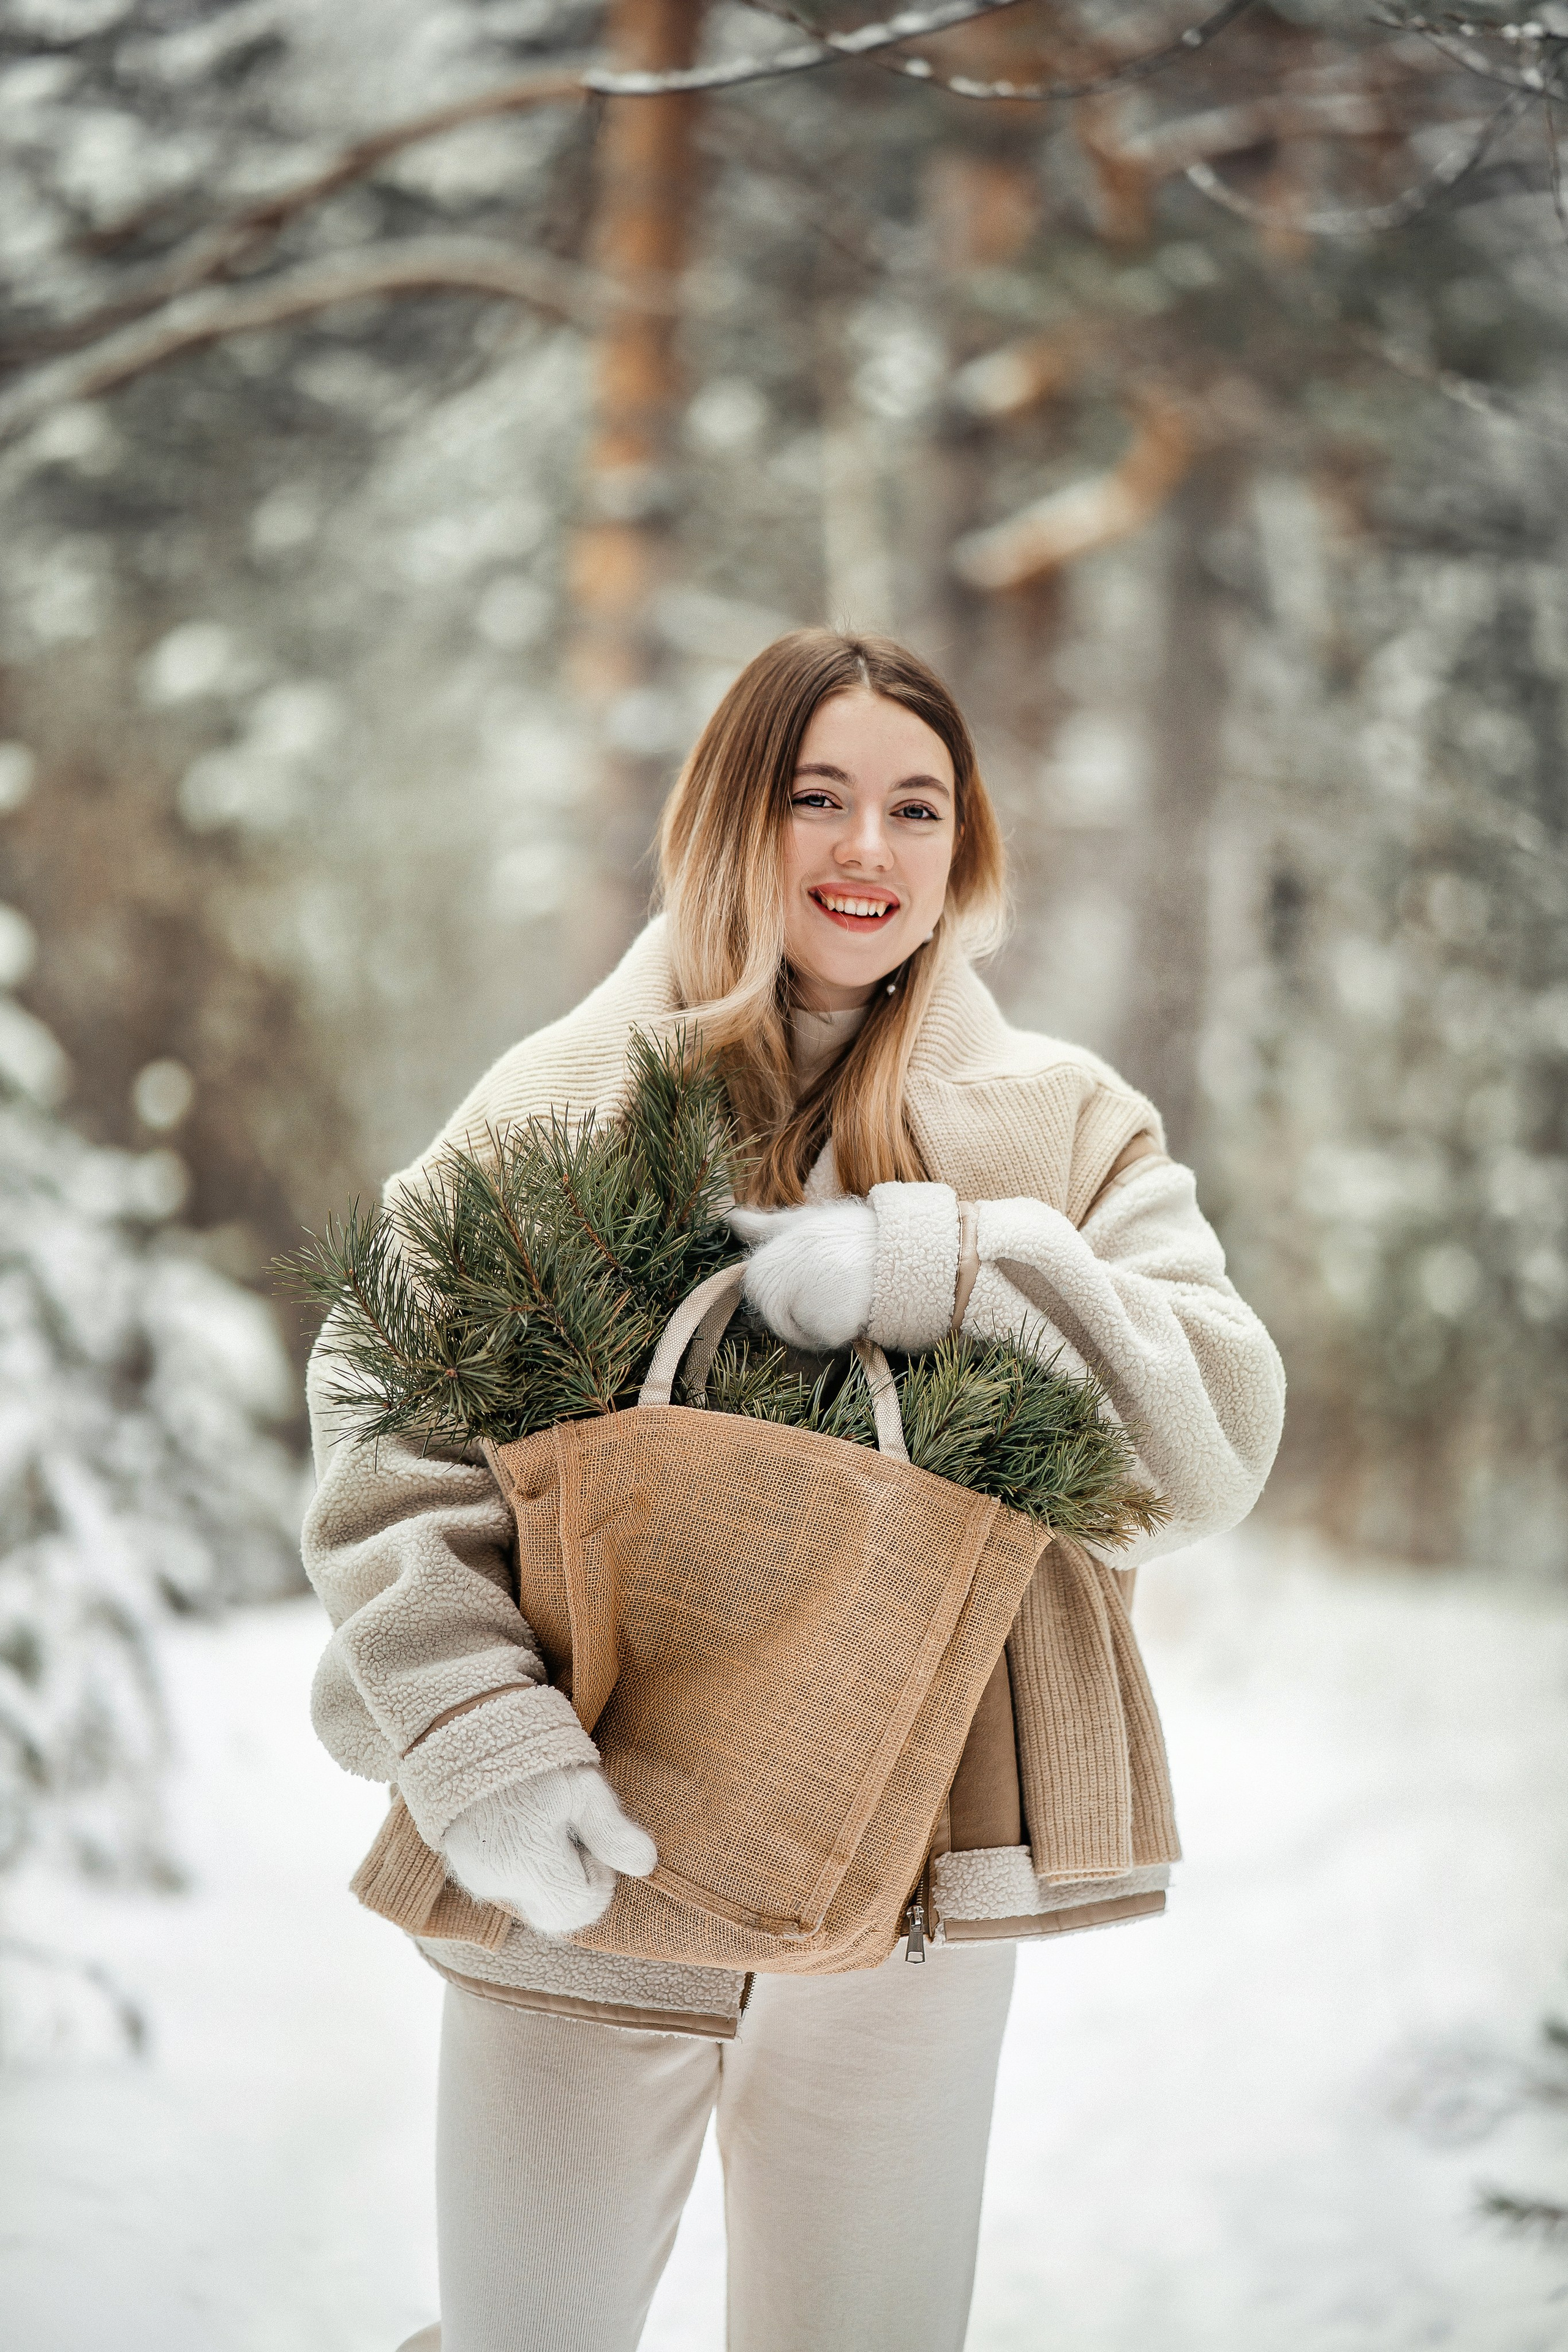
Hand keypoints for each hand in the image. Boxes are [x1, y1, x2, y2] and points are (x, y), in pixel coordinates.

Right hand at [442, 1764, 656, 1935]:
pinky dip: (525, 1869)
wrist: (469, 1733)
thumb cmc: (534, 1757)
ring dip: (550, 1874)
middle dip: (574, 1882)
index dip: (597, 1879)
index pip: (580, 1908)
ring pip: (533, 1900)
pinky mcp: (465, 1870)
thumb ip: (612, 1832)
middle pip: (555, 1912)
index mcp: (529, 1864)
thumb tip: (648, 1866)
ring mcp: (477, 1878)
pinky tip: (525, 1828)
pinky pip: (507, 1887)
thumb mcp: (582, 1787)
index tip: (590, 1837)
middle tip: (572, 1832)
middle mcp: (498, 1883)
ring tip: (546, 1822)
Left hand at [727, 1198, 876, 1350]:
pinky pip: (828, 1340)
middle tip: (836, 1285)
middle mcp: (772, 1290)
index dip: (792, 1290)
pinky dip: (843, 1330)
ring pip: (803, 1334)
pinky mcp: (826, 1329)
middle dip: (804, 1312)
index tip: (816, 1272)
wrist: (898, 1245)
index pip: (764, 1297)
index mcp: (762, 1267)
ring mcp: (796, 1312)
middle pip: (780, 1321)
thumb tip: (732, 1219)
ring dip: (823, 1322)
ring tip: (848, 1292)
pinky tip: (858, 1306)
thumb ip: (765, 1226)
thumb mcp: (804, 1223)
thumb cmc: (851, 1233)